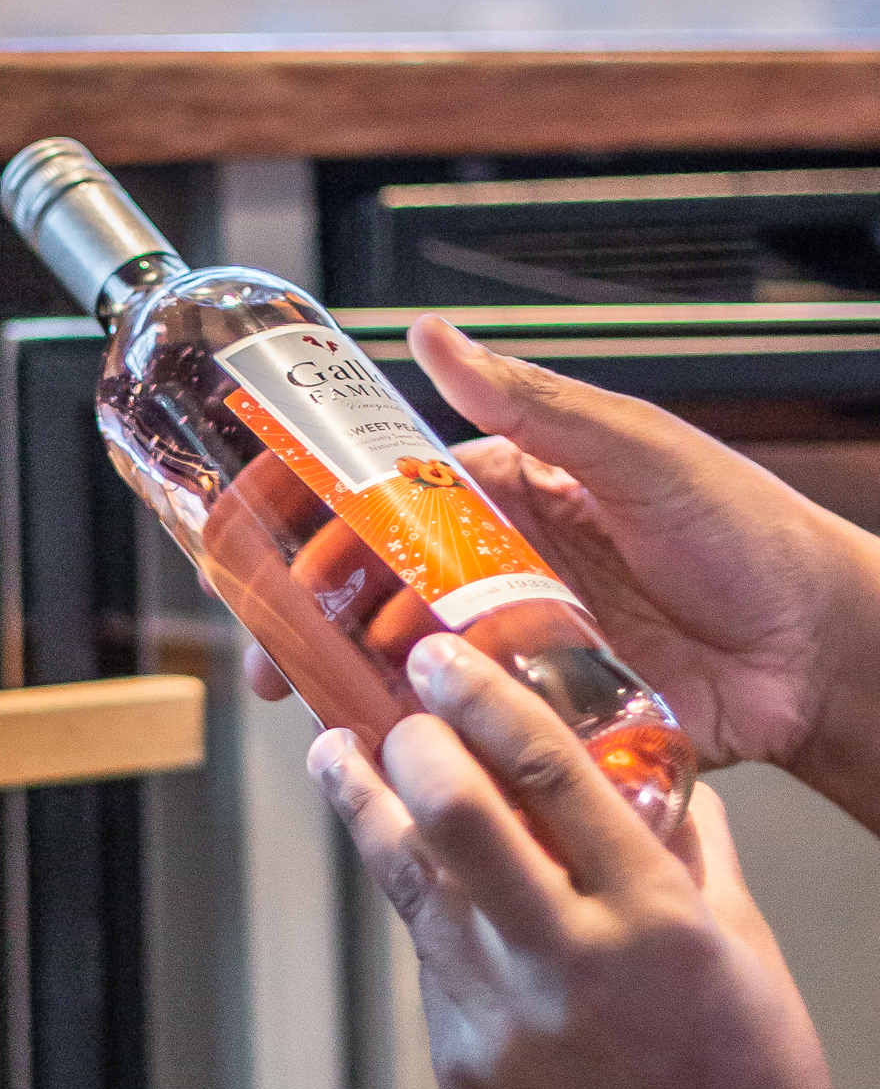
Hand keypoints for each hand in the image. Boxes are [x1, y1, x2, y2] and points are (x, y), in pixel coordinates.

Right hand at [243, 313, 879, 787]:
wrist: (818, 650)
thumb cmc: (746, 534)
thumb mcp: (634, 449)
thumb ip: (531, 403)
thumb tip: (431, 336)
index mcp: (513, 500)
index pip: (391, 506)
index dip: (322, 527)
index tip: (269, 550)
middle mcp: (506, 576)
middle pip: (382, 596)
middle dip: (317, 625)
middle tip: (276, 655)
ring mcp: (522, 652)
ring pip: (414, 670)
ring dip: (362, 687)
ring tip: (332, 704)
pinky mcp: (548, 721)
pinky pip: (471, 734)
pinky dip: (429, 744)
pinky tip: (394, 753)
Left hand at [312, 631, 856, 1088]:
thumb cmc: (748, 1083)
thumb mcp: (743, 947)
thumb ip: (691, 848)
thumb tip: (653, 767)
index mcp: (653, 918)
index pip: (550, 774)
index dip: (482, 699)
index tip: (440, 658)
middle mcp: (569, 962)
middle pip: (455, 818)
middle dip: (408, 744)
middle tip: (391, 707)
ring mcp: (505, 1021)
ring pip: (411, 888)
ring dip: (367, 813)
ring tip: (335, 759)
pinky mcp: (463, 1069)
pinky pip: (431, 966)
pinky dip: (422, 913)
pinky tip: (410, 876)